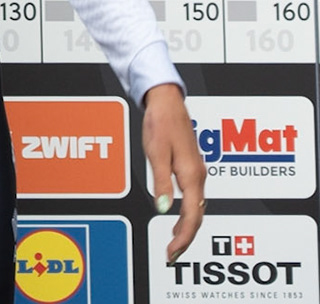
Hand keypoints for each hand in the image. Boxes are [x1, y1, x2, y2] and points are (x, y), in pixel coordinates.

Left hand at [143, 83, 205, 259]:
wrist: (166, 101)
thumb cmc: (160, 123)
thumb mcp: (156, 153)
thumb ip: (161, 182)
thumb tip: (163, 208)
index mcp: (191, 174)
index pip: (191, 215)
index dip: (183, 236)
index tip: (173, 251)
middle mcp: (198, 175)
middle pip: (197, 215)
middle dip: (186, 237)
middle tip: (172, 253)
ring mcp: (197, 171)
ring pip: (197, 206)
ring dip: (187, 226)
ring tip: (175, 241)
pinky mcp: (192, 166)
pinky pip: (194, 196)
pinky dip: (188, 211)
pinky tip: (179, 216)